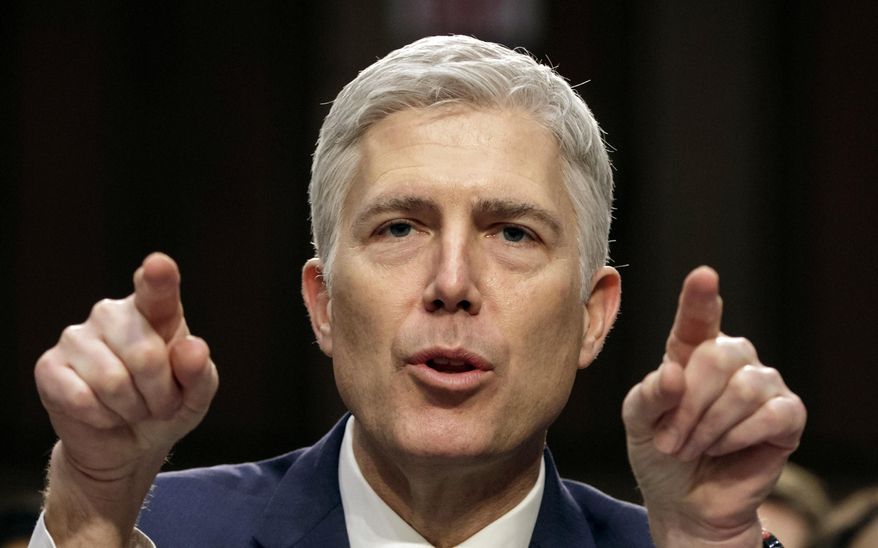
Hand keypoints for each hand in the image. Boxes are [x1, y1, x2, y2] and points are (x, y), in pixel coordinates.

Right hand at [34, 253, 218, 544]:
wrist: (127, 444)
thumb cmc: (165, 405)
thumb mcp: (195, 395)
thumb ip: (200, 372)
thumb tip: (192, 350)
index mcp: (155, 310)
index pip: (157, 288)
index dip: (158, 277)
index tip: (158, 265)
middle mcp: (112, 314)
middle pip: (145, 356)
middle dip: (160, 393)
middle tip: (159, 403)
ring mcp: (77, 337)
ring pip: (113, 382)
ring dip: (132, 408)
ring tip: (132, 408)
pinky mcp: (49, 366)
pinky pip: (82, 399)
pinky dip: (103, 418)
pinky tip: (104, 413)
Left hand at [622, 267, 805, 546]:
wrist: (684, 501)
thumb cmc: (659, 450)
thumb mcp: (637, 421)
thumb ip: (649, 394)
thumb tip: (673, 373)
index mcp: (690, 351)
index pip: (697, 319)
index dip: (700, 298)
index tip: (703, 276)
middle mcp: (730, 359)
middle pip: (717, 357)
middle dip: (687, 405)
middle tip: (668, 440)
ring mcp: (762, 384)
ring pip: (742, 388)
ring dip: (707, 427)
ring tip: (689, 448)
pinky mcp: (787, 416)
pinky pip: (769, 414)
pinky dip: (736, 437)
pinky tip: (722, 449)